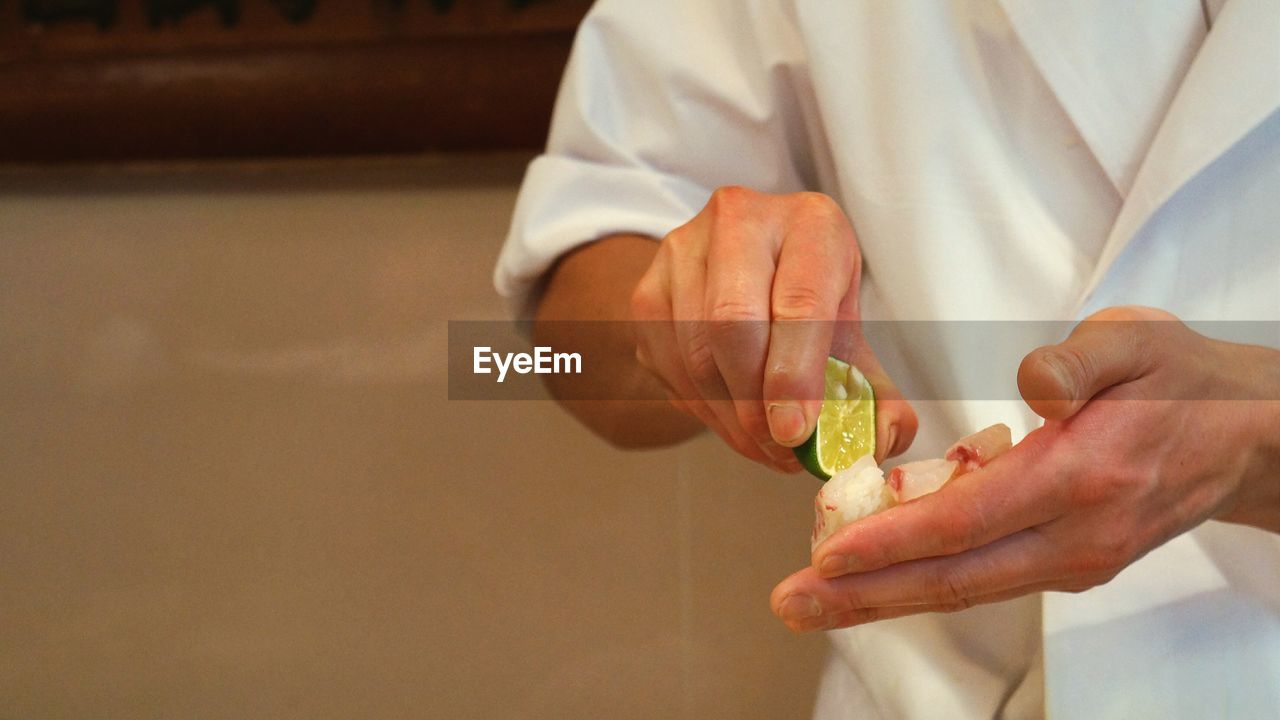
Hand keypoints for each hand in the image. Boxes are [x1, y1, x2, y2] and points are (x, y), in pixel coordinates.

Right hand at [630, 186, 916, 470]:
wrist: (745, 271)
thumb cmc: (808, 305)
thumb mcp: (851, 338)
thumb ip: (874, 394)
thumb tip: (883, 440)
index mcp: (809, 221)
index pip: (799, 302)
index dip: (795, 376)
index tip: (796, 432)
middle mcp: (739, 220)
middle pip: (733, 324)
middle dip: (755, 402)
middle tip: (778, 447)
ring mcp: (683, 251)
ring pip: (696, 352)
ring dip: (729, 416)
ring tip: (763, 444)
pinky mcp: (647, 288)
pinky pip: (668, 365)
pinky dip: (702, 409)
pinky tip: (731, 421)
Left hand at [771, 306, 1279, 630]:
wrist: (1245, 440)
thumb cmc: (1182, 384)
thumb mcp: (1139, 341)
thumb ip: (1080, 358)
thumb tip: (1033, 384)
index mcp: (1085, 476)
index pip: (967, 520)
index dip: (892, 541)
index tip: (827, 552)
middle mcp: (1076, 536)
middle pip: (953, 577)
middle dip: (864, 594)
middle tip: (792, 602)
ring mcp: (1073, 560)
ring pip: (964, 588)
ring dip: (883, 598)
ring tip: (814, 600)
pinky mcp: (1066, 564)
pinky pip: (983, 577)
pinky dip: (922, 580)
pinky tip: (872, 574)